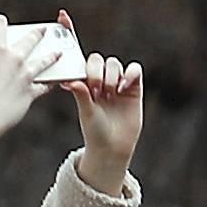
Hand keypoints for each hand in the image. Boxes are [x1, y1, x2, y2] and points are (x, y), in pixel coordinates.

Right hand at [0, 14, 54, 164]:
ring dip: (52, 56)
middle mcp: (14, 57)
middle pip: (31, 38)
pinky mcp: (33, 89)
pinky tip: (52, 83)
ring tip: (57, 53)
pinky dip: (49, 83)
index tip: (0, 23)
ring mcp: (26, 73)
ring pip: (45, 59)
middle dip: (37, 33)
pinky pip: (46, 84)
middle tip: (42, 30)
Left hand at [73, 53, 146, 185]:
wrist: (113, 145)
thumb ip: (81, 95)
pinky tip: (124, 87)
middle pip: (100, 60)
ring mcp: (117, 84)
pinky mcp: (134, 89)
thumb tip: (71, 81)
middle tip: (97, 91)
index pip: (85, 64)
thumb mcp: (87, 112)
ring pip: (115, 63)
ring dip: (111, 75)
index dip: (85, 70)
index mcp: (85, 84)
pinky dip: (130, 73)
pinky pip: (135, 70)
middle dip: (98, 72)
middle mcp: (101, 81)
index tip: (85, 85)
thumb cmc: (95, 130)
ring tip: (110, 93)